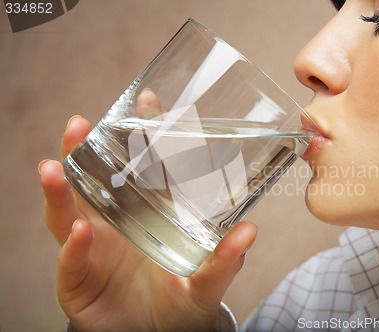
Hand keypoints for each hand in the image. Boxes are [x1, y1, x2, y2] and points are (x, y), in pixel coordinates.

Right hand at [39, 90, 257, 331]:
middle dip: (84, 151)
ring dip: (61, 190)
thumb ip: (225, 260)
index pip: (142, 169)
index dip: (143, 135)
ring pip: (69, 213)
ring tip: (56, 166)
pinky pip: (71, 261)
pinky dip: (73, 247)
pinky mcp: (78, 280)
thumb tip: (250, 232)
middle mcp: (115, 225)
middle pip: (94, 182)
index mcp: (146, 215)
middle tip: (81, 125)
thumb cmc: (181, 303)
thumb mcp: (206, 281)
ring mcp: (92, 250)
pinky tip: (79, 232)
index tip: (148, 101)